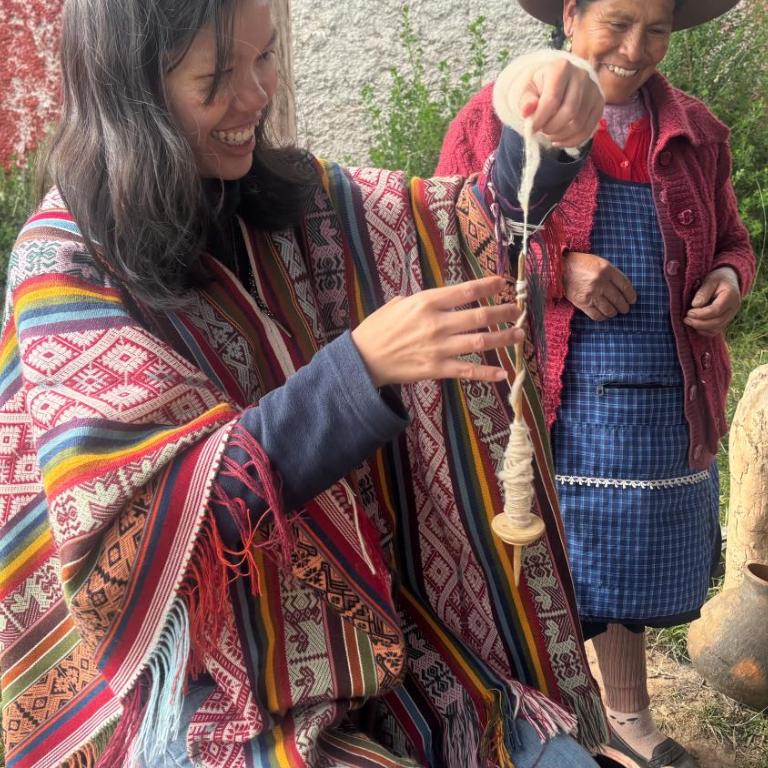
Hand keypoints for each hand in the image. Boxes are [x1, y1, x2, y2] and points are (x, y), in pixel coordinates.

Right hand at [351, 276, 523, 387]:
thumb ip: (423, 301)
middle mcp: (437, 323)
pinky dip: (487, 373)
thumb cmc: (378, 328)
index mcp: (427, 302)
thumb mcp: (399, 303)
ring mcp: (439, 347)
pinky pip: (468, 371)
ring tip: (519, 335)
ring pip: (480, 342)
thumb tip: (440, 299)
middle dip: (503, 312)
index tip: (503, 283)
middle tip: (518, 310)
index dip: (488, 286)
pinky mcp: (437, 369)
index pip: (466, 291)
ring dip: (503, 338)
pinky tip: (503, 373)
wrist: (364, 359)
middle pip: (480, 316)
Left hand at [519, 57, 603, 147]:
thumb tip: (526, 111)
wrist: (560, 82)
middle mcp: (582, 76)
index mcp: (561, 68)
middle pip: (568, 113)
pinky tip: (559, 140)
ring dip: (560, 136)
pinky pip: (587, 131)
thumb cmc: (541, 87)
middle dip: (551, 128)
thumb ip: (525, 100)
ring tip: (549, 134)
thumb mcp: (528, 89)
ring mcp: (594, 90)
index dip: (540, 119)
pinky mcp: (599, 104)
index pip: (552, 100)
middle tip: (541, 131)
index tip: (531, 129)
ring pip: (578, 124)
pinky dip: (571, 141)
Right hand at [563, 251, 636, 320]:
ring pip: (609, 310)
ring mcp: (591, 293)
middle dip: (624, 307)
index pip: (625, 286)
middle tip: (624, 309)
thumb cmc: (582, 265)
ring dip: (614, 313)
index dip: (631, 295)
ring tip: (614, 312)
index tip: (632, 300)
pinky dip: (603, 317)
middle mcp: (600, 281)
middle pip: (618, 300)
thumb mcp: (599, 263)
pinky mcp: (582, 303)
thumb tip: (625, 290)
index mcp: (606, 269)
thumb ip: (612, 274)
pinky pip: (597, 315)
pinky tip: (604, 315)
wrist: (560, 269)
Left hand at [683, 267, 740, 335]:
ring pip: (716, 328)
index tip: (688, 312)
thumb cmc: (717, 278)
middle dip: (699, 323)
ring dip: (700, 327)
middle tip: (685, 319)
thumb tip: (695, 305)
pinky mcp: (726, 320)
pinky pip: (716, 330)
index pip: (716, 310)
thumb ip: (703, 292)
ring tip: (688, 321)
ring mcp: (731, 316)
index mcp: (731, 296)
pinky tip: (695, 325)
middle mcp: (733, 308)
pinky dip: (704, 331)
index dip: (701, 314)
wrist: (728, 279)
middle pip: (717, 322)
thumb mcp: (710, 279)